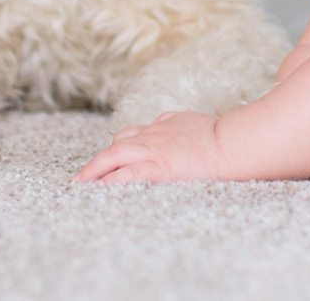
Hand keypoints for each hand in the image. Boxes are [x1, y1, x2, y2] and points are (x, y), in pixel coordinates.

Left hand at [73, 112, 227, 183]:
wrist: (229, 144)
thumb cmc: (216, 135)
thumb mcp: (188, 120)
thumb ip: (173, 122)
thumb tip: (164, 120)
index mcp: (160, 127)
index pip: (129, 135)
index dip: (114, 149)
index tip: (103, 161)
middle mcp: (152, 136)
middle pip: (116, 145)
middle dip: (96, 162)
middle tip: (80, 177)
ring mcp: (153, 150)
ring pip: (115, 155)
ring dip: (96, 170)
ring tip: (83, 184)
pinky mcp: (158, 167)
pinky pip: (127, 174)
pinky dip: (111, 181)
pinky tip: (101, 189)